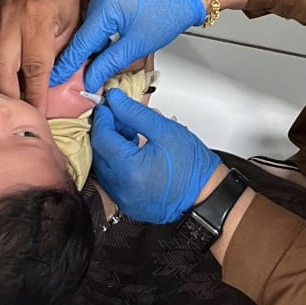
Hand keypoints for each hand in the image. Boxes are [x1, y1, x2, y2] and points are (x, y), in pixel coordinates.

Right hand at [0, 0, 79, 112]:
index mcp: (39, 20)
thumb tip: (57, 81)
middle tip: (20, 117)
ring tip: (6, 107)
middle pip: (2, 71)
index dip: (35, 95)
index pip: (35, 67)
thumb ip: (66, 48)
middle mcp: (11, 24)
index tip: (38, 117)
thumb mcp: (74, 15)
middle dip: (10, 99)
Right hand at [49, 0, 207, 92]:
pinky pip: (96, 11)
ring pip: (89, 21)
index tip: (56, 77)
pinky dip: (98, 28)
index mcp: (106, 3)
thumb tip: (90, 79)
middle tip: (73, 76)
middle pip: (83, 30)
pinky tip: (102, 43)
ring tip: (88, 63)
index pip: (81, 41)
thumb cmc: (168, 14)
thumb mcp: (137, 45)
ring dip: (90, 41)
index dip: (68, 63)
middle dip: (80, 54)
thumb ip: (109, 63)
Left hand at [90, 88, 218, 224]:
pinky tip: (133, 152)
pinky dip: (117, 163)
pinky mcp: (127, 204)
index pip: (102, 138)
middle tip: (122, 117)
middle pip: (100, 152)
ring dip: (112, 147)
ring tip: (132, 135)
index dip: (103, 118)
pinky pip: (112, 179)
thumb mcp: (164, 130)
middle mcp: (123, 189)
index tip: (108, 105)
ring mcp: (124, 199)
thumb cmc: (191, 166)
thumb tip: (115, 100)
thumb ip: (135, 113)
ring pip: (104, 166)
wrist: (205, 194)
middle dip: (107, 131)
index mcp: (131, 170)